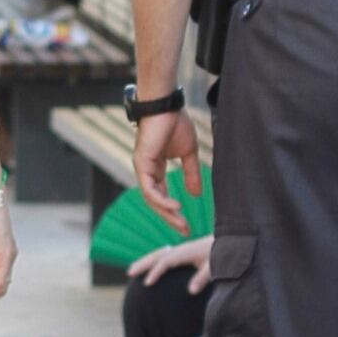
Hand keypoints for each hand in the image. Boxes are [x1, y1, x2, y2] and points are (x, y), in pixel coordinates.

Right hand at [127, 236, 214, 292]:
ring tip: (131, 271)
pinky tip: (148, 268)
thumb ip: (202, 278)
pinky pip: (163, 255)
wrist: (229, 240)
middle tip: (130, 273)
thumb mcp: (215, 267)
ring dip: (145, 261)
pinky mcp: (183, 252)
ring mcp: (181, 250)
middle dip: (143, 263)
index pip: (166, 261)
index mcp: (187, 251)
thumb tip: (190, 292)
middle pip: (158, 255)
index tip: (147, 283)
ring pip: (158, 254)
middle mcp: (181, 249)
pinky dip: (153, 260)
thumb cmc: (222, 254)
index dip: (156, 272)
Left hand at [132, 109, 202, 235]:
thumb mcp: (188, 153)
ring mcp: (142, 168)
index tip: (187, 224)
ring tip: (181, 223)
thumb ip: (191, 173)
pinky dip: (161, 200)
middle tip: (185, 231)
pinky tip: (175, 207)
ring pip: (152, 199)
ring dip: (167, 213)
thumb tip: (196, 195)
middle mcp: (147, 171)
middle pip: (156, 201)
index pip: (162, 196)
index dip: (173, 211)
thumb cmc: (175, 123)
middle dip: (170, 217)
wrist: (166, 105)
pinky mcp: (141, 164)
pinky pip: (150, 189)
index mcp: (156, 168)